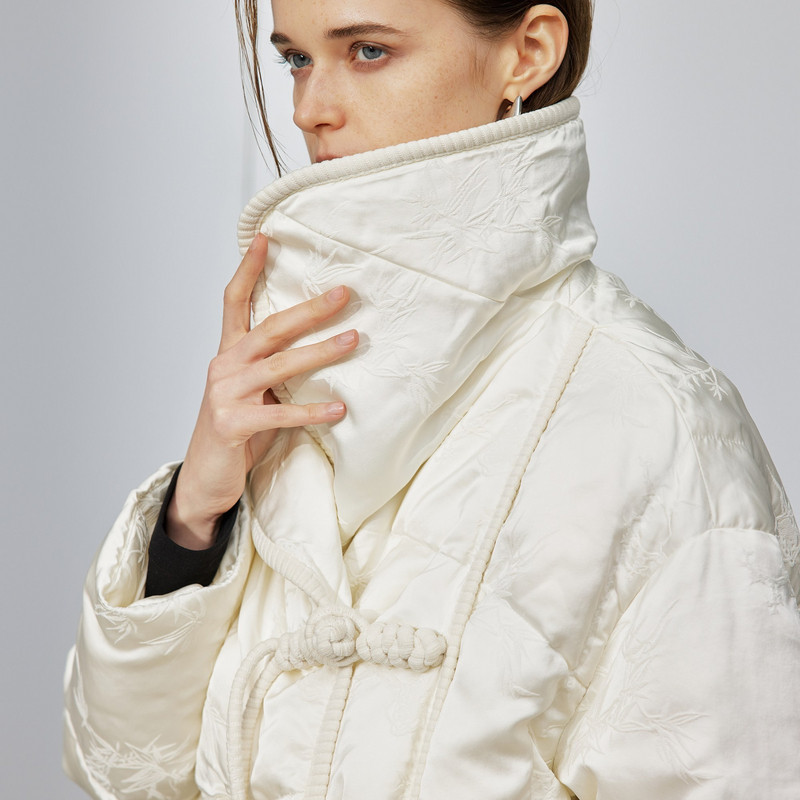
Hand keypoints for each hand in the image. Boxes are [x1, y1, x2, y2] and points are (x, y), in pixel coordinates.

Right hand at [166, 233, 356, 548]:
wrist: (205, 478)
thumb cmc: (236, 431)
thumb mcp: (253, 392)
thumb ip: (273, 368)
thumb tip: (321, 346)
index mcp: (228, 353)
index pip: (233, 301)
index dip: (248, 269)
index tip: (266, 238)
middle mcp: (224, 366)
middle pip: (269, 327)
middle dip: (308, 309)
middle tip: (343, 294)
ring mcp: (225, 395)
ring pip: (278, 365)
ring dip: (320, 352)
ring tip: (354, 340)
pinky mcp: (232, 424)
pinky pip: (280, 414)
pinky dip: (312, 411)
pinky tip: (340, 409)